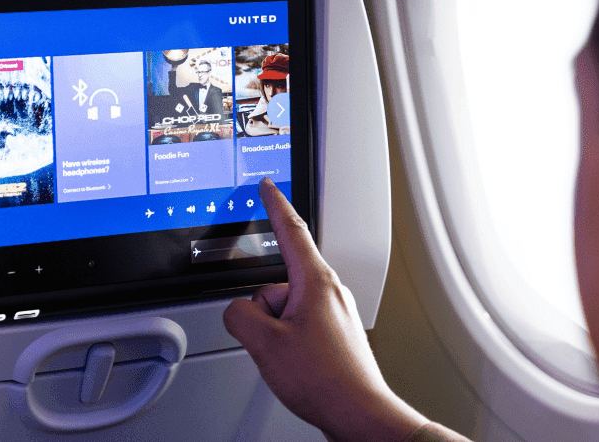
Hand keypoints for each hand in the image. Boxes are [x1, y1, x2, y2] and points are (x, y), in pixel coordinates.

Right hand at [223, 179, 428, 441]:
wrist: (359, 413)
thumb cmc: (325, 380)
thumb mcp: (265, 343)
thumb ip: (239, 315)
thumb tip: (238, 310)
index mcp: (316, 281)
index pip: (291, 229)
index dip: (275, 204)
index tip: (267, 185)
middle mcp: (330, 291)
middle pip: (278, 281)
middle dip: (264, 308)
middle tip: (270, 340)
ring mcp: (335, 312)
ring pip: (286, 307)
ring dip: (276, 330)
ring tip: (288, 360)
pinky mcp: (335, 333)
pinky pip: (299, 325)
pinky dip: (288, 341)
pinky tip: (295, 365)